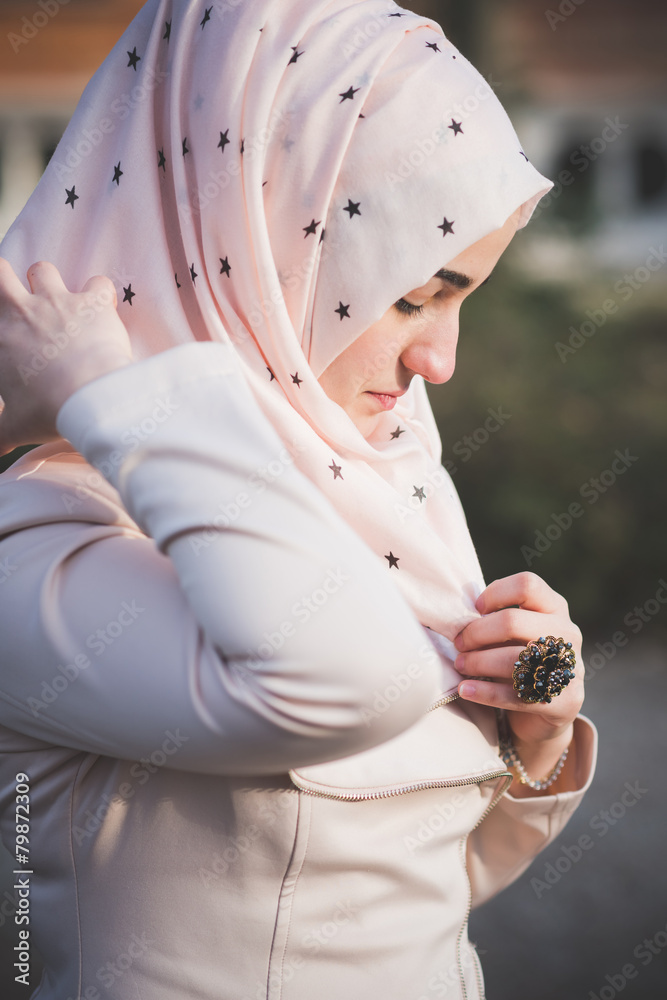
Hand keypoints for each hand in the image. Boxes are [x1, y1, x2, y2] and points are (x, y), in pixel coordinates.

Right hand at [0, 259, 132, 455]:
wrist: (88, 398)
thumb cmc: (47, 412)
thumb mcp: (14, 428)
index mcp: (0, 337)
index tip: (9, 331)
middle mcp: (21, 311)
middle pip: (0, 271)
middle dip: (7, 279)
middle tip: (22, 300)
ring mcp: (56, 302)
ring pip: (43, 270)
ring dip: (51, 283)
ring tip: (63, 305)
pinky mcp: (91, 302)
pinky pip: (97, 282)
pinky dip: (100, 292)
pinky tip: (103, 308)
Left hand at [454, 572, 583, 750]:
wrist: (542, 710)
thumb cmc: (519, 659)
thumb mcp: (513, 633)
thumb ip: (496, 619)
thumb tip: (459, 613)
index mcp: (555, 608)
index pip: (527, 585)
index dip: (496, 593)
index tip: (475, 609)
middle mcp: (567, 634)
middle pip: (513, 621)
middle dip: (477, 633)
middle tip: (459, 644)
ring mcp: (569, 668)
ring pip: (513, 659)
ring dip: (478, 662)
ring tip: (460, 665)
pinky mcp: (566, 702)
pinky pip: (517, 695)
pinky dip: (485, 692)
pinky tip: (464, 689)